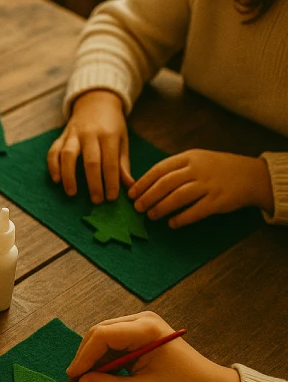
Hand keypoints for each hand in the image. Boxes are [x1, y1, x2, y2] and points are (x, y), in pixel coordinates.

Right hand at [48, 90, 132, 203]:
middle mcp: (90, 134)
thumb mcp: (122, 140)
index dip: (111, 181)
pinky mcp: (61, 136)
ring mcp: (73, 134)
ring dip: (69, 176)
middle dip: (93, 183)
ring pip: (68, 155)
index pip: (111, 162)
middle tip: (96, 201)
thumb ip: (123, 163)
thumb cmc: (112, 125)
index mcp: (109, 135)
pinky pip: (53, 151)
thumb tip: (130, 186)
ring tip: (72, 193)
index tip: (112, 197)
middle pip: (90, 161)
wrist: (96, 101)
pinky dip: (53, 166)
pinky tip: (56, 179)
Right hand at [68, 312, 240, 381]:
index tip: (74, 378)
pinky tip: (101, 379)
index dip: (83, 356)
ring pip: (103, 339)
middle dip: (86, 359)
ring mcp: (141, 326)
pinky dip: (104, 361)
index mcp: (145, 329)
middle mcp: (141, 320)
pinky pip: (113, 344)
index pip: (102, 335)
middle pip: (99, 334)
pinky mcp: (140, 335)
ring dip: (93, 361)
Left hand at [129, 149, 273, 227]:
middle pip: (166, 183)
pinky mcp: (218, 200)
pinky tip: (172, 223)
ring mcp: (209, 184)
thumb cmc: (215, 169)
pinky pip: (196, 211)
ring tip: (151, 216)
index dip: (143, 183)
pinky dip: (181, 218)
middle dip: (148, 196)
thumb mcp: (196, 160)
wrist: (251, 175)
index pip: (159, 169)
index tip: (131, 194)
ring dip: (161, 208)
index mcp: (189, 157)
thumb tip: (146, 186)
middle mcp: (198, 169)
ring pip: (179, 197)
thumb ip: (174, 169)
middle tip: (137, 208)